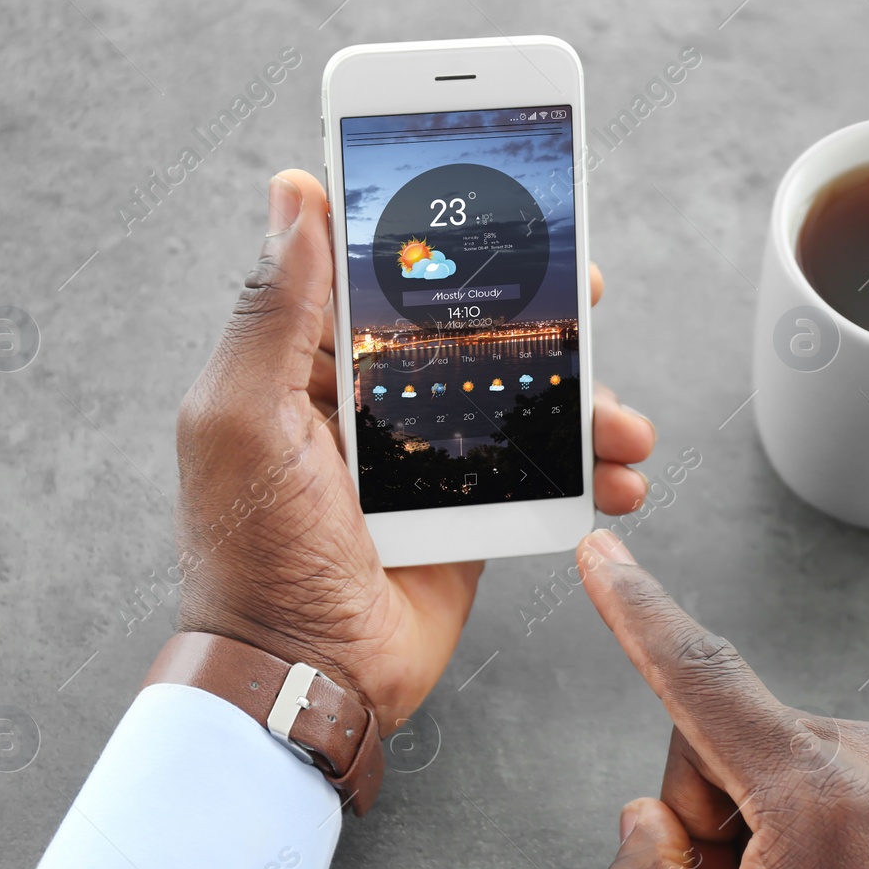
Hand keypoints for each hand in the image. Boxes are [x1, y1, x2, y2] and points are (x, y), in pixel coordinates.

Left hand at [172, 170, 655, 731]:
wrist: (305, 676)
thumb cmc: (254, 551)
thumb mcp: (244, 418)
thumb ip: (274, 310)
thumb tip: (294, 192)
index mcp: (305, 368)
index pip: (379, 280)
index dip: (438, 240)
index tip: (500, 205)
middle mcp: (368, 405)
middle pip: (466, 334)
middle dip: (536, 317)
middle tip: (588, 293)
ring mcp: (423, 460)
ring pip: (515, 401)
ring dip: (581, 402)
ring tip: (625, 423)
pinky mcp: (466, 514)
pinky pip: (535, 473)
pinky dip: (586, 473)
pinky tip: (621, 476)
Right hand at [576, 529, 868, 868]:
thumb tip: (645, 817)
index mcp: (819, 798)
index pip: (702, 679)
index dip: (635, 614)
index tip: (603, 554)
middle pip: (719, 737)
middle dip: (703, 817)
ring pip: (766, 755)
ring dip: (750, 826)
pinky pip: (815, 770)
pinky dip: (794, 822)